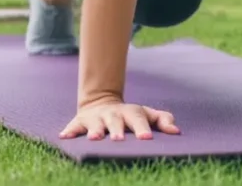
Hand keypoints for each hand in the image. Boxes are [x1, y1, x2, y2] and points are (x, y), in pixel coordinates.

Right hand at [59, 99, 179, 140]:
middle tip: (119, 140)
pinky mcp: (80, 122)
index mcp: (131, 112)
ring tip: (95, 138)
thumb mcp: (146, 115)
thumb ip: (162, 120)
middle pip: (116, 121)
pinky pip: (74, 126)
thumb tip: (176, 132)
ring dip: (95, 130)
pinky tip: (64, 137)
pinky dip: (70, 131)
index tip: (146, 139)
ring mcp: (96, 118)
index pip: (138, 118)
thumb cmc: (130, 116)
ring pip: (95, 123)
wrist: (102, 103)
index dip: (142, 128)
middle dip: (117, 130)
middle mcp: (113, 114)